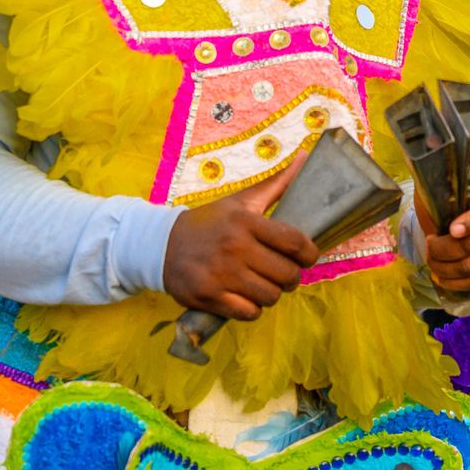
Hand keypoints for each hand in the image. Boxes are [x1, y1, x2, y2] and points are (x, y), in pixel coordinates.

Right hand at [163, 161, 318, 320]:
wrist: (160, 245)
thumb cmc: (210, 222)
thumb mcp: (240, 201)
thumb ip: (276, 184)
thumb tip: (306, 156)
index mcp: (245, 222)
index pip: (294, 242)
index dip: (309, 254)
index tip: (307, 257)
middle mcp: (234, 248)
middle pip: (286, 274)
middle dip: (292, 277)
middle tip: (285, 273)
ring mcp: (220, 275)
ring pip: (270, 296)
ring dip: (273, 293)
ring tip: (265, 284)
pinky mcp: (207, 297)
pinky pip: (249, 313)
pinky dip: (253, 308)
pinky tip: (247, 297)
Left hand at [419, 184, 469, 294]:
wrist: (463, 218)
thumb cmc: (450, 206)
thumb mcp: (443, 199)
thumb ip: (440, 207)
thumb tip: (434, 228)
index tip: (451, 231)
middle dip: (444, 250)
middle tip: (429, 248)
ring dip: (447, 269)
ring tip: (433, 264)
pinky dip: (460, 284)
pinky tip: (443, 280)